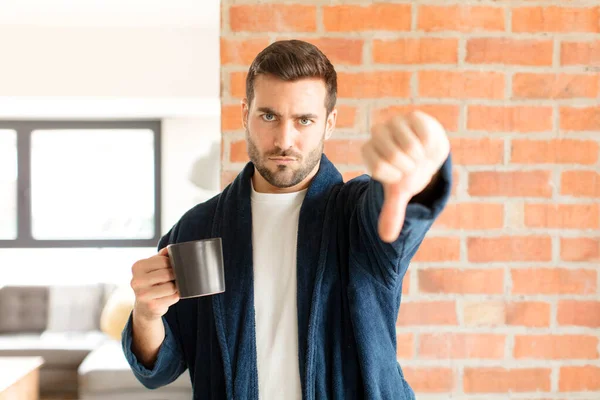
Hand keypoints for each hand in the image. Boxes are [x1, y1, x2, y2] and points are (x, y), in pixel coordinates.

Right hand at [130, 247, 179, 322]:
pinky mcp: (152, 306)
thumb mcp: (153, 268)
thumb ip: (161, 257)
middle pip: (168, 273)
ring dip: (175, 286)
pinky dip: (175, 296)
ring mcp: (143, 295)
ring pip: (172, 286)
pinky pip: (173, 297)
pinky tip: (168, 296)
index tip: (170, 268)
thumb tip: (169, 248)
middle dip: (175, 276)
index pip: (163, 260)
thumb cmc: (151, 283)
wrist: (144, 307)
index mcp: (137, 267)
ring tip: (170, 288)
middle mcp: (137, 281)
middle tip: (172, 279)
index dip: (171, 264)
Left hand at [361, 111, 449, 242]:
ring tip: (419, 156)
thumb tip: (386, 238)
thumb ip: (392, 211)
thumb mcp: (400, 191)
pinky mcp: (414, 117)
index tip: (399, 175)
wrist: (428, 152)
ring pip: (407, 144)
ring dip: (418, 157)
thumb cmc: (409, 171)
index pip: (377, 167)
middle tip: (411, 166)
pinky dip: (428, 146)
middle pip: (391, 154)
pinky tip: (426, 146)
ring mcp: (396, 122)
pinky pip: (423, 134)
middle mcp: (378, 134)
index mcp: (370, 150)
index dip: (393, 175)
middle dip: (407, 167)